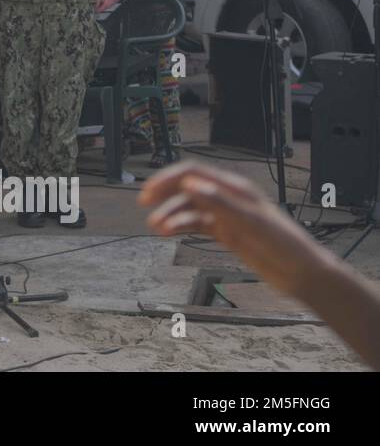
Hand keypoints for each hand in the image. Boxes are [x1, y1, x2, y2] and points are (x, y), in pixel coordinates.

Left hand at [95, 0, 118, 11]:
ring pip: (110, 6)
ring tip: (100, 5)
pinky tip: (104, 2)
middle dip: (102, 8)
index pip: (105, 5)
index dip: (100, 9)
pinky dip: (108, 4)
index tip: (97, 10)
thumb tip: (96, 6)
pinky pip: (112, 4)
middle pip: (107, 6)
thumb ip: (98, 0)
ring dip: (105, 6)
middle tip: (97, 8)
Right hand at [139, 162, 329, 298]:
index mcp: (235, 188)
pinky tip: (171, 232)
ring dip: (172, 215)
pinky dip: (181, 227)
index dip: (169, 178)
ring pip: (190, 208)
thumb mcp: (250, 222)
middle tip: (145, 203)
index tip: (150, 190)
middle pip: (188, 188)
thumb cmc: (284, 244)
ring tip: (158, 227)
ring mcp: (225, 215)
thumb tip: (191, 185)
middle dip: (165, 194)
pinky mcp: (225, 232)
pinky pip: (196, 224)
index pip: (194, 173)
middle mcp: (227, 198)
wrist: (300, 273)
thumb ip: (220, 203)